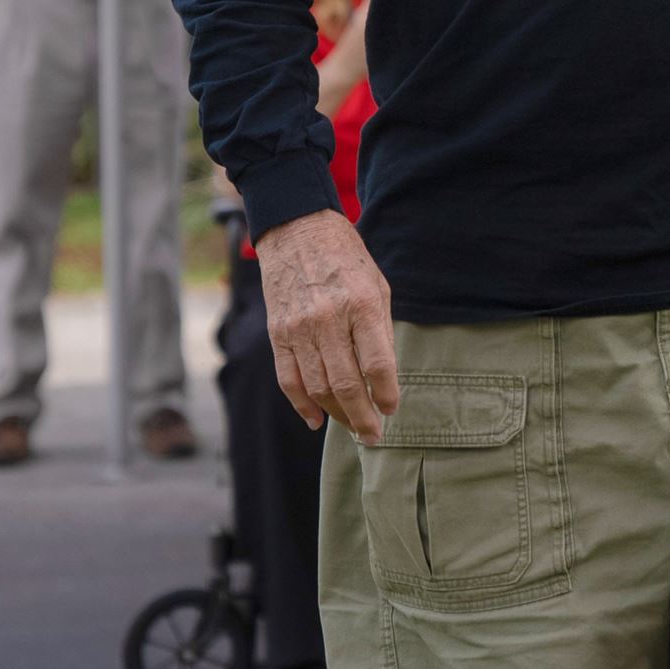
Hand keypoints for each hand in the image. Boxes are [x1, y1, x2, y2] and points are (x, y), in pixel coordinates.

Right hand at [255, 207, 399, 442]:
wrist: (298, 231)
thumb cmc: (346, 260)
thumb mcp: (378, 286)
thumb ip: (381, 332)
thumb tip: (385, 379)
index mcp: (362, 305)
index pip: (377, 364)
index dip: (386, 394)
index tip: (391, 410)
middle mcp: (329, 319)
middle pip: (347, 384)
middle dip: (362, 417)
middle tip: (374, 436)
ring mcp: (299, 328)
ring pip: (318, 387)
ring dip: (337, 415)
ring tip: (352, 427)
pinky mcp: (278, 333)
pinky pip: (289, 379)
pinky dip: (302, 405)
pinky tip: (316, 419)